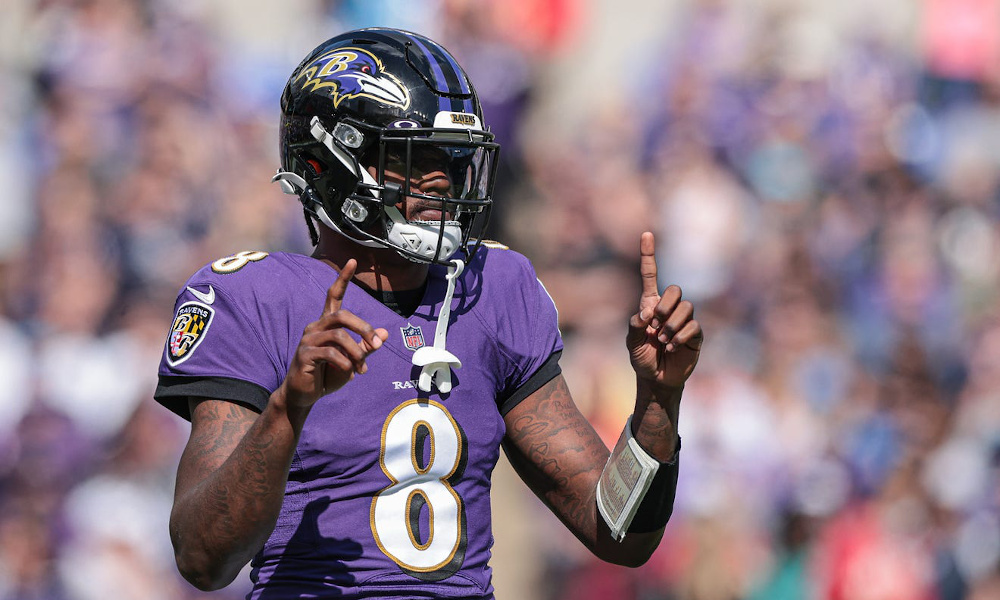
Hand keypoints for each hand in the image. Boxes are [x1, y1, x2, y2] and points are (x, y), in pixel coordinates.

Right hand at [278, 259, 388, 409]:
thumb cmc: (328, 374)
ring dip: (356, 352)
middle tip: (376, 345)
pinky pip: (331, 354)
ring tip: (361, 368)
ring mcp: (308, 340)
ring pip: (339, 335)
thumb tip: (384, 334)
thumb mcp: (352, 360)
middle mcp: (316, 327)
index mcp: (327, 324)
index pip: (333, 295)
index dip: (343, 278)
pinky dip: (346, 364)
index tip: (352, 261)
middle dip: (363, 328)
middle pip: (342, 315)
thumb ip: (365, 347)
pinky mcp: (304, 354)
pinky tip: (349, 373)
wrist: (305, 395)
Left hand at [626, 232, 702, 388]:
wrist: (657, 380)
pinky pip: (693, 326)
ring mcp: (684, 320)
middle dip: (666, 305)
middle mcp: (669, 309)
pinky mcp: (695, 334)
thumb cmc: (642, 358)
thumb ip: (634, 325)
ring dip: (671, 326)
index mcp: (650, 304)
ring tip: (662, 342)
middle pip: (675, 289)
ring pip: (686, 308)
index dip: (648, 254)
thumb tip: (648, 313)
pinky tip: (671, 349)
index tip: (646, 233)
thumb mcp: (631, 342)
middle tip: (655, 324)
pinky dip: (679, 338)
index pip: (650, 274)